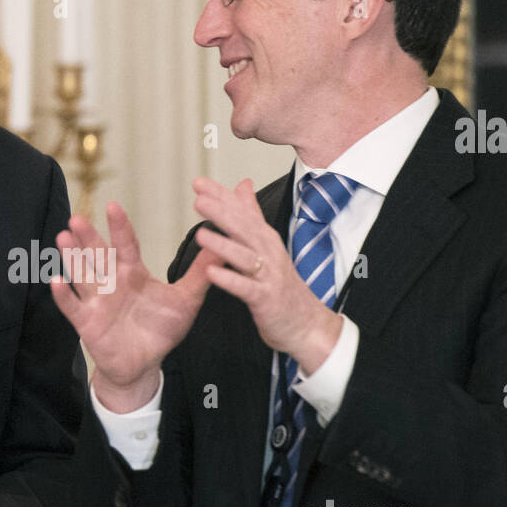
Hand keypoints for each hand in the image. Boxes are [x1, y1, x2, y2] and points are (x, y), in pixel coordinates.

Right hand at [50, 202, 219, 411]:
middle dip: (87, 237)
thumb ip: (199, 273)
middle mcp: (111, 282)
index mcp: (133, 272)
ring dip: (71, 258)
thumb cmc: (162, 329)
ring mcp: (96, 301)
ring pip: (81, 274)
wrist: (144, 364)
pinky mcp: (86, 322)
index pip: (125, 244)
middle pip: (97, 255)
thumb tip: (221, 245)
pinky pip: (72, 306)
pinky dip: (62, 295)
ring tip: (62, 238)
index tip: (113, 205)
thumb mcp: (186, 300)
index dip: (119, 226)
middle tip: (76, 218)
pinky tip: (54, 280)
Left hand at [191, 177, 341, 372]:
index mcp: (265, 239)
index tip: (199, 182)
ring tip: (200, 234)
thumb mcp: (267, 244)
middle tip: (199, 199)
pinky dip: (230, 280)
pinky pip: (246, 288)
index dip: (221, 196)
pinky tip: (211, 273)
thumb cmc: (282, 285)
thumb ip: (252, 215)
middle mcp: (268, 253)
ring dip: (223, 245)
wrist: (308, 324)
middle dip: (222, 213)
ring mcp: (269, 276)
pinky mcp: (266, 299)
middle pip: (244, 228)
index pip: (242, 211)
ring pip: (245, 256)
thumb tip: (243, 184)